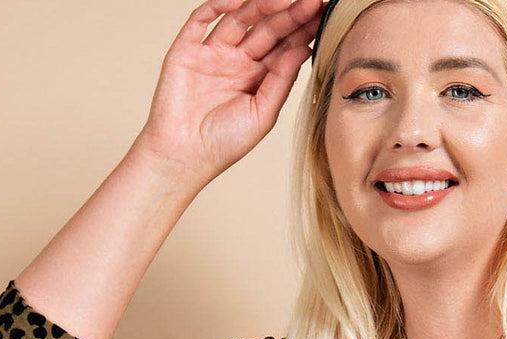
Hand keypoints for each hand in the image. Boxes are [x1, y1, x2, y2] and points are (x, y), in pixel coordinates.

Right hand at [134, 0, 326, 190]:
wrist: (184, 156)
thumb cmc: (224, 143)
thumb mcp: (263, 113)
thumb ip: (281, 80)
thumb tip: (303, 49)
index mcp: (257, 79)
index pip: (283, 47)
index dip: (301, 31)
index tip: (322, 15)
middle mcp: (237, 62)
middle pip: (266, 29)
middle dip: (288, 14)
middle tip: (311, 1)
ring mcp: (213, 53)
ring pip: (240, 18)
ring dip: (261, 5)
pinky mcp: (187, 49)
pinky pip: (202, 18)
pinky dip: (219, 5)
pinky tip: (239, 0)